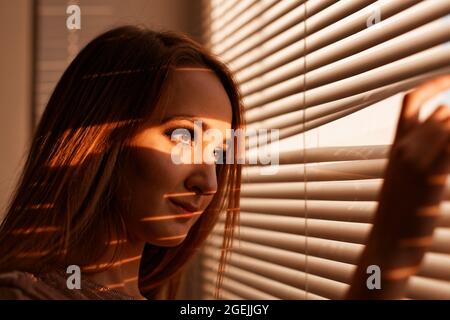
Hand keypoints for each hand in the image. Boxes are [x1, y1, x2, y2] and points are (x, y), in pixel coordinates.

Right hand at [346, 75, 449, 298]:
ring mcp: (416, 161)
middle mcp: (404, 147)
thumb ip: (419, 150)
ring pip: (447, 123)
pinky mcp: (431, 177)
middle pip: (441, 111)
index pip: (413, 99)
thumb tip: (439, 121)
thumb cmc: (398, 214)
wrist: (387, 245)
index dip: (434, 82)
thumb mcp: (403, 177)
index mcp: (395, 146)